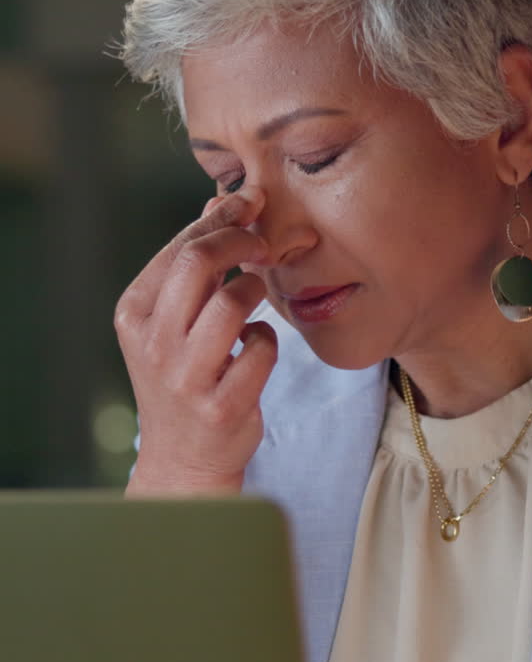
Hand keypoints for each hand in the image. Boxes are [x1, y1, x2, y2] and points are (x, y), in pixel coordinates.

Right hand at [115, 190, 276, 494]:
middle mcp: (153, 345)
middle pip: (199, 264)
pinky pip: (261, 350)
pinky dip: (266, 341)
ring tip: (255, 299)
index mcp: (134, 315)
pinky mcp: (222, 406)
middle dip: (239, 240)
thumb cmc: (181, 379)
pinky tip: (255, 348)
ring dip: (255, 291)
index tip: (250, 202)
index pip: (179, 249)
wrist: (183, 458)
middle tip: (263, 242)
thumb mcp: (170, 323)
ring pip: (233, 303)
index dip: (220, 219)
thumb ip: (192, 267)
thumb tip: (218, 202)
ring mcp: (186, 378)